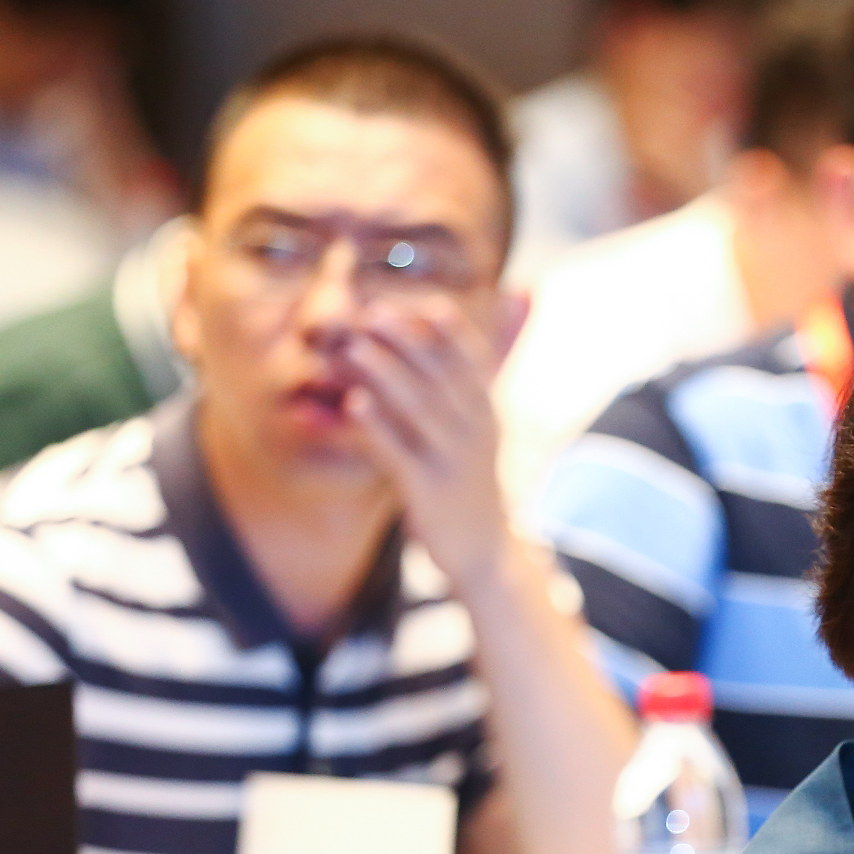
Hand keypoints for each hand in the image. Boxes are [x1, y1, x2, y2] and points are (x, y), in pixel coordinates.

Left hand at [344, 298, 513, 594]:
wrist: (481, 550)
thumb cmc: (468, 480)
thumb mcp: (479, 430)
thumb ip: (471, 380)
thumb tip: (500, 321)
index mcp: (488, 413)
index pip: (475, 363)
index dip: (452, 333)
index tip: (427, 303)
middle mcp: (477, 433)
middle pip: (442, 378)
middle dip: (409, 343)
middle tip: (373, 312)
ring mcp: (453, 462)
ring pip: (419, 410)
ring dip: (385, 375)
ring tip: (353, 347)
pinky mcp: (428, 491)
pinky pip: (399, 453)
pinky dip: (377, 427)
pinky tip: (352, 404)